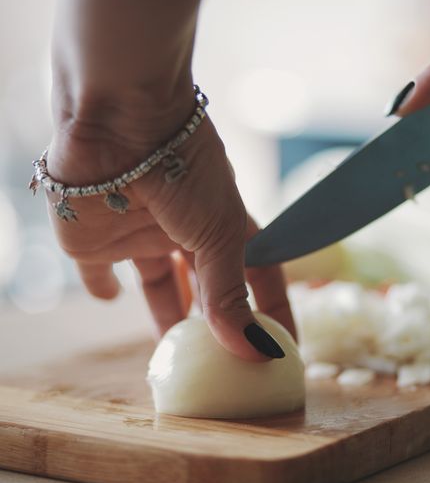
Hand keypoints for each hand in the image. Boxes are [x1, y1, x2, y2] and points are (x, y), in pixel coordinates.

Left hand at [47, 0, 293, 360]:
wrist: (123, 121)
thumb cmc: (187, 169)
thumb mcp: (221, 236)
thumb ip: (230, 296)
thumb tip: (256, 352)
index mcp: (227, 226)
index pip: (259, 276)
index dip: (272, 310)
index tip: (283, 347)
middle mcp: (187, 232)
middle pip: (206, 286)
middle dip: (216, 320)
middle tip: (226, 361)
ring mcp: (141, 235)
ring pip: (157, 283)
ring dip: (165, 314)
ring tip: (176, 350)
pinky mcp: (94, 238)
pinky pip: (97, 270)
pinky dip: (102, 285)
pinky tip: (109, 299)